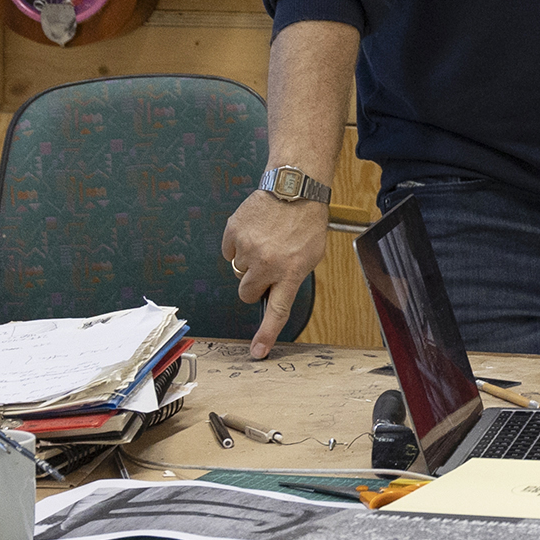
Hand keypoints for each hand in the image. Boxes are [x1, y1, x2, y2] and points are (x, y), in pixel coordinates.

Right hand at [221, 186, 327, 359]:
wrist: (294, 187)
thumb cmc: (306, 221)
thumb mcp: (311, 255)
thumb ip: (291, 277)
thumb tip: (273, 292)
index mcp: (290, 272)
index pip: (276, 311)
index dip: (266, 334)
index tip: (257, 352)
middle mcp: (267, 264)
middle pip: (247, 293)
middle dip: (254, 285)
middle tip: (267, 267)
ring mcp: (248, 249)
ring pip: (237, 272)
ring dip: (248, 262)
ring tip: (265, 241)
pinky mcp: (233, 233)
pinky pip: (229, 251)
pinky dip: (238, 245)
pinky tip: (254, 231)